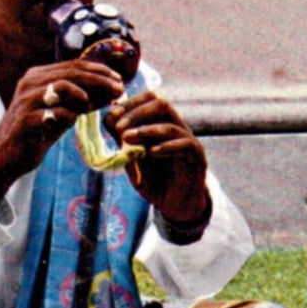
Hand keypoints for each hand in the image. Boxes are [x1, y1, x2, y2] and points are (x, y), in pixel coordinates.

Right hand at [0, 58, 125, 208]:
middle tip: (119, 90)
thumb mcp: (65, 114)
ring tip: (92, 108)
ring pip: (63, 86)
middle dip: (101, 80)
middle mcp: (30, 82)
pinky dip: (70, 115)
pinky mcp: (26, 119)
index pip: (75, 65)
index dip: (100, 71)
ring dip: (85, 96)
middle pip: (72, 72)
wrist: (7, 156)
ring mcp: (27, 99)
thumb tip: (114, 92)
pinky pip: (56, 112)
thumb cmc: (38, 133)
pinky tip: (74, 121)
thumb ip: (85, 101)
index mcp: (38, 76)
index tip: (120, 80)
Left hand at [104, 91, 209, 223]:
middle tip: (119, 126)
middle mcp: (177, 129)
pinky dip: (166, 147)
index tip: (112, 115)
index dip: (130, 104)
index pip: (149, 100)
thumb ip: (123, 144)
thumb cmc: (155, 183)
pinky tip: (151, 153)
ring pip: (170, 125)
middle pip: (161, 104)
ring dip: (146, 130)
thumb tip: (108, 122)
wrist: (176, 207)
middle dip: (137, 112)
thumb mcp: (133, 163)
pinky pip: (185, 145)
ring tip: (127, 138)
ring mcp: (189, 142)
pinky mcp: (198, 158)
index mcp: (162, 125)